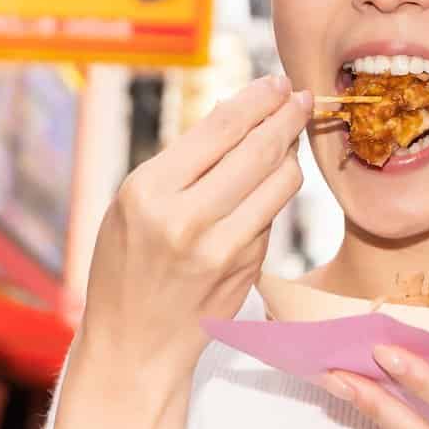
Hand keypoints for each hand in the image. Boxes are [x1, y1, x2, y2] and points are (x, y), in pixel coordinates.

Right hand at [75, 75, 311, 398]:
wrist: (135, 344)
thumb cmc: (127, 266)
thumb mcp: (133, 205)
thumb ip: (184, 162)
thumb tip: (237, 110)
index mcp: (149, 191)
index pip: (219, 128)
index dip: (257, 99)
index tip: (277, 83)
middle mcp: (186, 218)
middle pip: (259, 149)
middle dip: (287, 116)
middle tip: (301, 97)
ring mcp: (222, 248)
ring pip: (280, 181)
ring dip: (291, 153)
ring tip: (289, 136)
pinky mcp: (247, 269)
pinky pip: (274, 215)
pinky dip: (276, 194)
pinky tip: (270, 184)